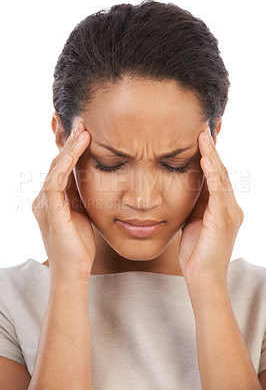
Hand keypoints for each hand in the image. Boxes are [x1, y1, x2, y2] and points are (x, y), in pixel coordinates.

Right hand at [31, 122, 95, 280]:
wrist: (74, 271)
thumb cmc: (80, 245)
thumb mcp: (83, 213)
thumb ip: (81, 195)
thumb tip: (93, 177)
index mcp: (53, 198)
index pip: (60, 167)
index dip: (70, 148)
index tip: (84, 130)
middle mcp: (44, 198)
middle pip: (55, 162)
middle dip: (68, 141)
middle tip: (81, 122)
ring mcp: (44, 204)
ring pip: (54, 168)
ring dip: (68, 148)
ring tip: (82, 130)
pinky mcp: (50, 211)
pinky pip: (55, 182)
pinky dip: (64, 165)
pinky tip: (74, 151)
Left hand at [178, 125, 243, 285]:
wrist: (202, 279)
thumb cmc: (196, 252)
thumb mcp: (194, 221)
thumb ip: (195, 203)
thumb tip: (187, 185)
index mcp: (223, 208)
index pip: (218, 176)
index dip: (210, 156)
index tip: (201, 137)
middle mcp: (231, 207)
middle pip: (222, 171)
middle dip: (213, 149)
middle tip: (205, 127)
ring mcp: (229, 213)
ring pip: (222, 177)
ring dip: (212, 155)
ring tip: (203, 135)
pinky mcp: (223, 220)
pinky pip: (218, 191)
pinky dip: (212, 173)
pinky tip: (205, 159)